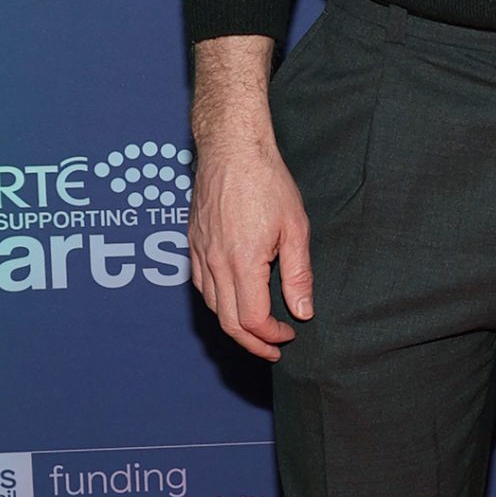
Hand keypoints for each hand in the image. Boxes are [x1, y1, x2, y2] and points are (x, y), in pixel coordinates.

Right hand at [187, 137, 313, 362]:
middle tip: (273, 348)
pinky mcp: (193, 242)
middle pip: (228, 322)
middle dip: (253, 342)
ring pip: (211, 306)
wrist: (232, 147)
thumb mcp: (295, 227)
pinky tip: (234, 299)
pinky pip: (201, 285)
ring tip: (257, 329)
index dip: (272, 335)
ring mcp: (200, 252)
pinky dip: (218, 302)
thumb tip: (302, 312)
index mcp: (243, 261)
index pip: (253, 318)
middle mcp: (216, 261)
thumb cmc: (267, 181)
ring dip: (234, 325)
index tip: (290, 334)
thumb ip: (299, 274)